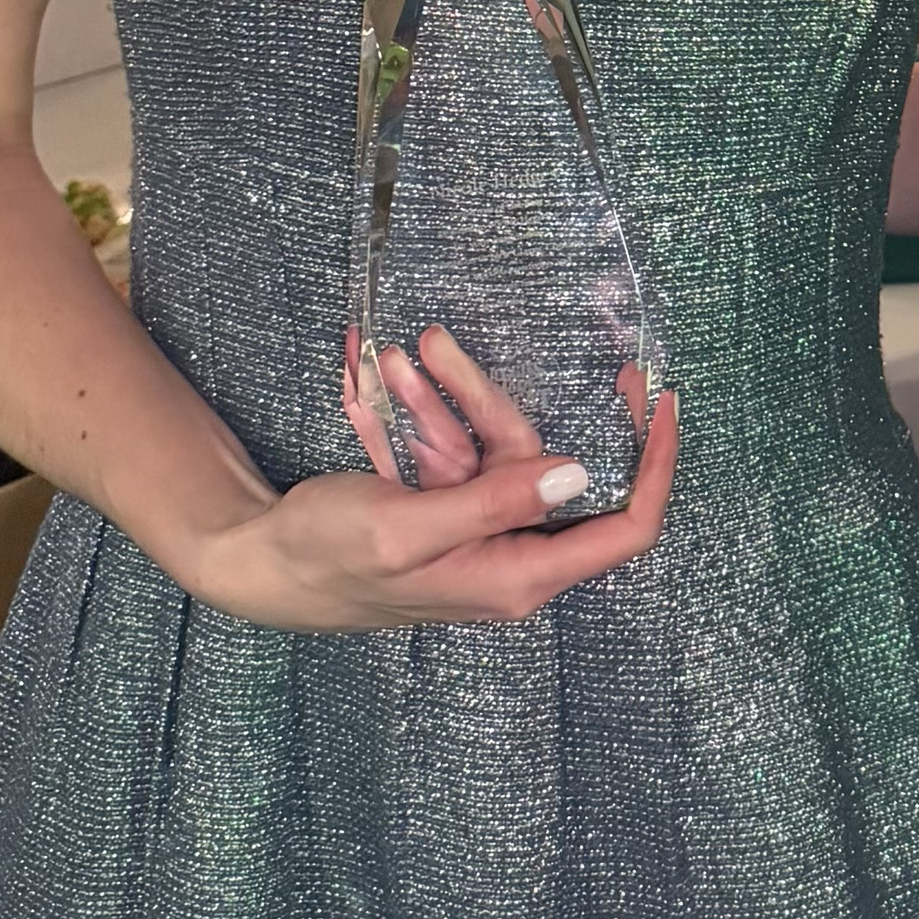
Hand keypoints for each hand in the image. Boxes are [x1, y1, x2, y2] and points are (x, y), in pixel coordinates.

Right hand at [187, 330, 676, 629]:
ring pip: (491, 445)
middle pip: (542, 462)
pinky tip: (387, 376)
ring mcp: (478, 529)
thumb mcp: (405, 527)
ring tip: (401, 353)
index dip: (653, 465)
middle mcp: (509, 555)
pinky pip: (455, 449)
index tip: (660, 399)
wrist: (258, 562)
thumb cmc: (326, 557)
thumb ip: (492, 503)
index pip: (623, 527)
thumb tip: (576, 473)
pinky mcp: (448, 507)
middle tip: (439, 342)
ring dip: (447, 399)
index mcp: (517, 576)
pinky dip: (427, 413)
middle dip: (489, 399)